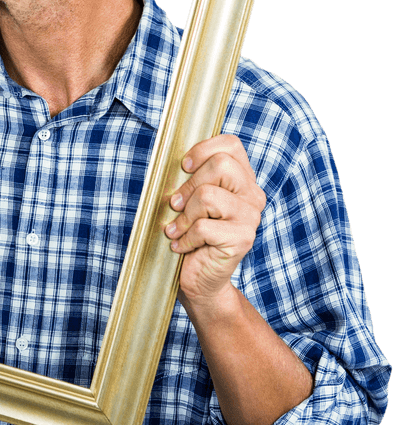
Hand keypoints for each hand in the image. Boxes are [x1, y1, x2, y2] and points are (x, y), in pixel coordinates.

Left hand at [164, 134, 265, 306]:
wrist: (199, 279)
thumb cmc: (189, 235)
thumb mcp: (187, 200)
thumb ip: (189, 178)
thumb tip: (172, 161)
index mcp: (242, 180)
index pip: (231, 145)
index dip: (202, 150)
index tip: (184, 167)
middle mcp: (252, 196)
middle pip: (221, 164)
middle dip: (189, 185)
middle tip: (176, 206)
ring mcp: (251, 217)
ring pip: (208, 195)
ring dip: (185, 214)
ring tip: (180, 228)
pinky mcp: (243, 238)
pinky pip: (203, 226)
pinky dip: (185, 237)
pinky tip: (182, 246)